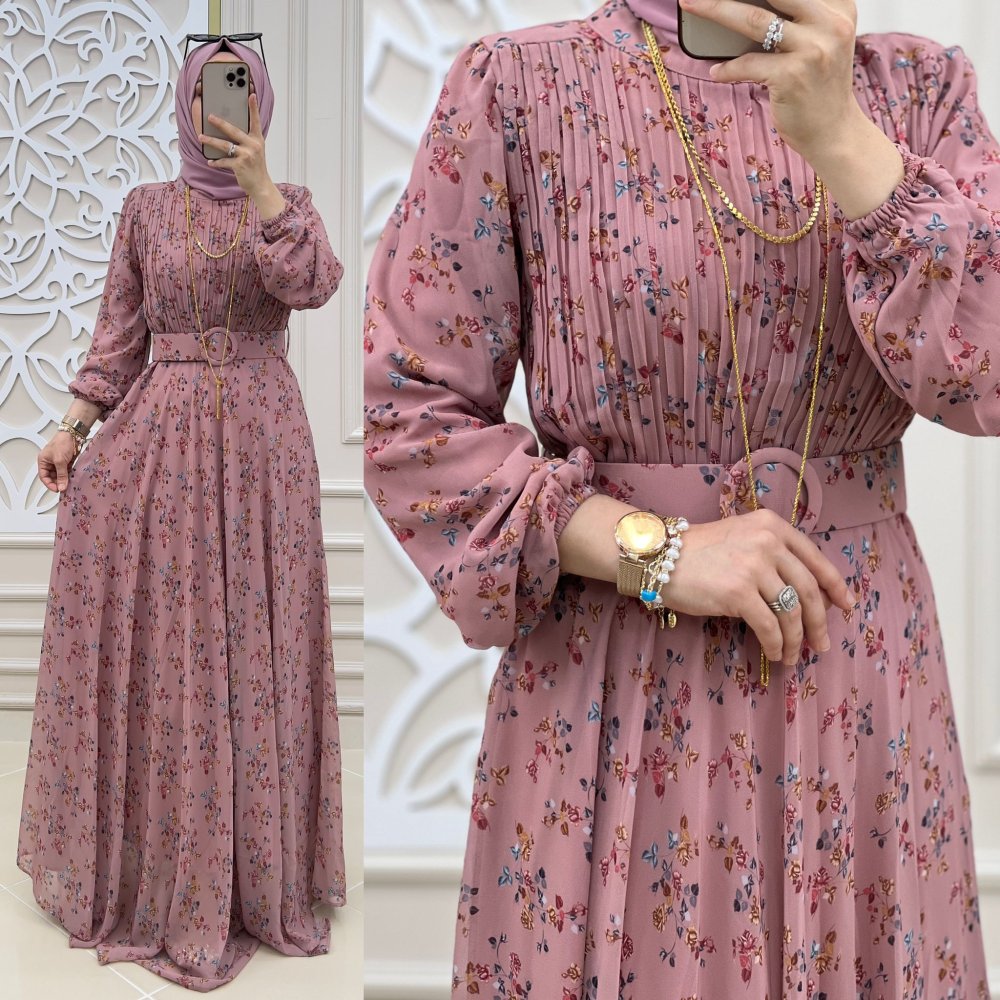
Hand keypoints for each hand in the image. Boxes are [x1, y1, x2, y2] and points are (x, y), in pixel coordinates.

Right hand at [37, 431, 78, 492]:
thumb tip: (61, 486)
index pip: (44, 477)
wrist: (73, 435)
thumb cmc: (62, 443)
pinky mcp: (67, 462)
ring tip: (69, 485)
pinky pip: (67, 472)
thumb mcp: (60, 461)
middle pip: (52, 477)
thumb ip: (61, 475)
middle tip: (64, 488)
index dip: (49, 484)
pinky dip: (69, 476)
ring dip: (64, 480)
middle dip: (57, 483)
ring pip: (60, 475)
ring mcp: (59, 463)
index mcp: (43, 461)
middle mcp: (50, 463)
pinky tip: (73, 479)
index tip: (57, 490)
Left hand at [198, 91, 274, 198]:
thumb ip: (245, 140)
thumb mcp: (255, 151)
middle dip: (220, 123)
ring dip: (211, 141)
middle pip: (234, 131)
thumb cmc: (256, 167)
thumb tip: (227, 130)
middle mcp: (253, 146)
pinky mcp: (240, 166)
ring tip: (201, 137)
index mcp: (257, 140)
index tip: (251, 95)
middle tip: (209, 116)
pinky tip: (210, 161)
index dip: (254, 108)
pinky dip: (216, 162)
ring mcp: (247, 155)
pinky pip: (224, 161)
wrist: (261, 186)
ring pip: (225, 145)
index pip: (255, 121)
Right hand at [662, 507, 855, 664]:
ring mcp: (753, 567)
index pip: (816, 560)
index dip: (836, 587)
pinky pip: (768, 626)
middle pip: (809, 590)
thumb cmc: (699, 551)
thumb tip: (807, 593)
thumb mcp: (742, 537)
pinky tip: (775, 654)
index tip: (847, 607)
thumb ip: (773, 554)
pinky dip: (776, 645)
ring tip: (794, 656)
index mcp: (773, 526)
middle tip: (823, 644)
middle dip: (820, 623)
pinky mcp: (737, 593)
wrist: (660, 556)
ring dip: (796, 640)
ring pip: (791, 613)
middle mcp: (768, 542)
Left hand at [680, 0, 858, 157]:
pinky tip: (717, 72)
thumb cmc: (818, 87)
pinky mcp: (793, 75)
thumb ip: (797, 18)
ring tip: (692, 5)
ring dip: (716, 10)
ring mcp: (813, 48)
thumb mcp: (819, 41)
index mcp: (838, 7)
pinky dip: (727, 68)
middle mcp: (830, 22)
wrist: (834, 132)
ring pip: (754, 19)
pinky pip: (748, 63)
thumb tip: (741, 5)